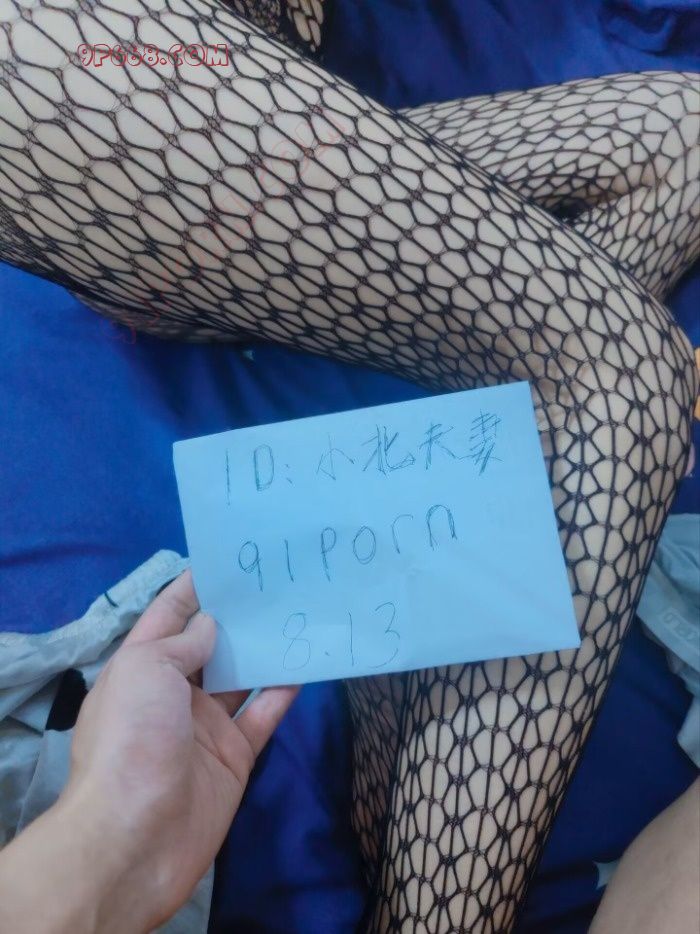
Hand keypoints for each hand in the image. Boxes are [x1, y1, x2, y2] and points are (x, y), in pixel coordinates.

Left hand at [0, 571, 297, 933]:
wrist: (136, 834)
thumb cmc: (132, 737)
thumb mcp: (146, 669)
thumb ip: (182, 641)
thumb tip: (210, 624)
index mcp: (141, 667)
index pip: (168, 616)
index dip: (194, 588)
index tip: (231, 561)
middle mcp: (173, 693)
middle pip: (210, 645)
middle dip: (238, 616)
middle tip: (277, 583)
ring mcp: (205, 725)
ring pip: (241, 677)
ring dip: (265, 650)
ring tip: (298, 613)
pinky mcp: (234, 755)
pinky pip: (263, 714)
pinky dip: (283, 690)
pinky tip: (306, 663)